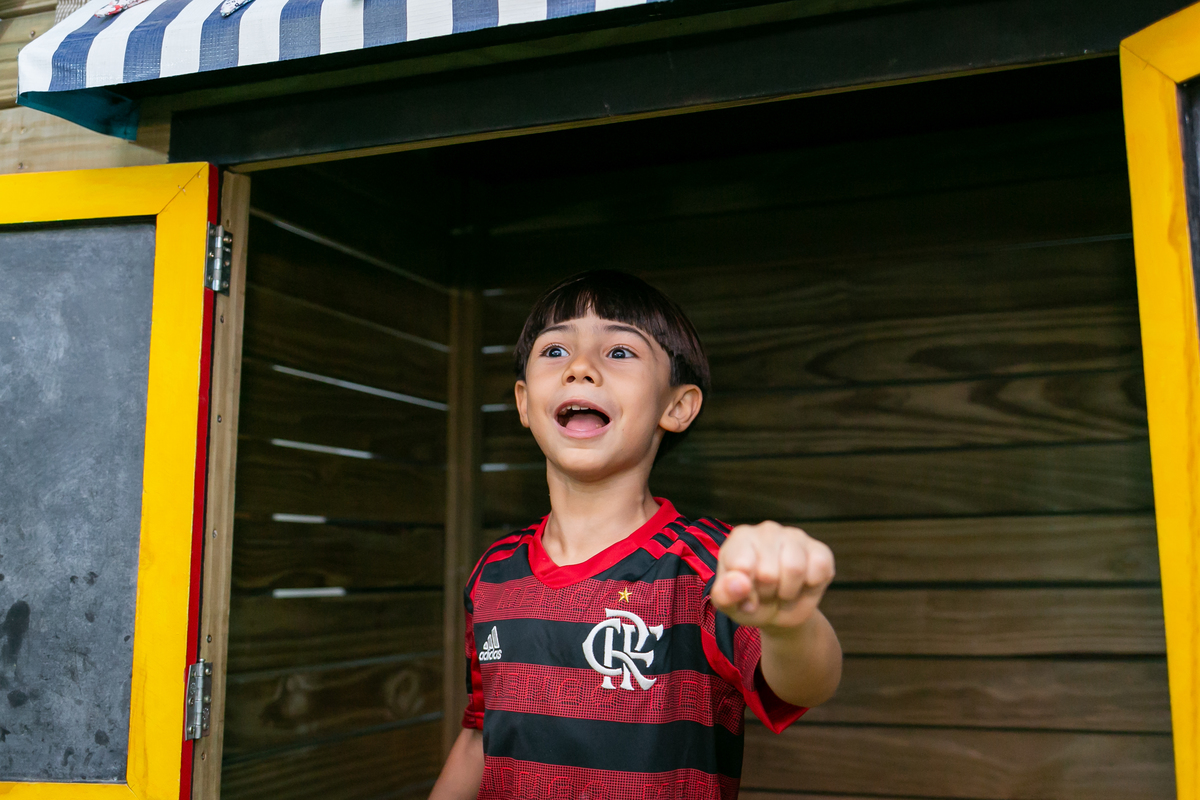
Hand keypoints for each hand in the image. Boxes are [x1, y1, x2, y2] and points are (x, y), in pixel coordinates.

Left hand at [710, 521, 834, 630]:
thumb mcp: (729, 604)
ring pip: (795, 569)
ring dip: (788, 592)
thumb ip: (725, 594)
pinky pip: (820, 568)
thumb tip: (739, 583)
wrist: (779, 610)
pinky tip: (802, 584)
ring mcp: (796, 537)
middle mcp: (768, 530)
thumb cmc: (748, 601)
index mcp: (741, 538)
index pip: (741, 566)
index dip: (744, 590)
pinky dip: (811, 586)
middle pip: (768, 572)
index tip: (744, 592)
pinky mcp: (820, 550)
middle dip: (767, 593)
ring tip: (782, 590)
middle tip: (766, 593)